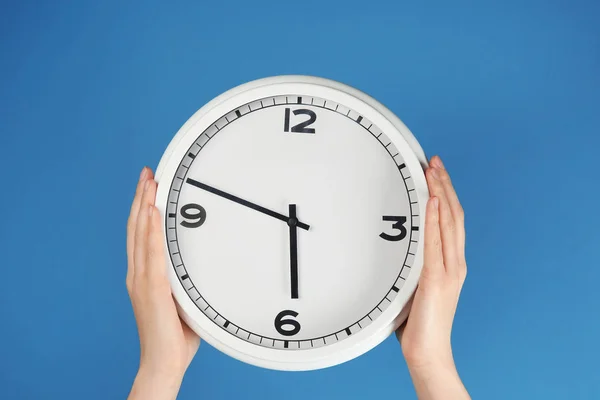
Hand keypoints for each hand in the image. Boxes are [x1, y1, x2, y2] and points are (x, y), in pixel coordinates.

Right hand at [126, 167, 199, 399]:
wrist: (164, 361)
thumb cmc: (177, 334)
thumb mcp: (185, 298)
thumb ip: (187, 279)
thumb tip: (206, 263)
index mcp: (145, 275)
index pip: (141, 234)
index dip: (142, 209)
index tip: (149, 187)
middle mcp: (138, 273)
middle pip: (136, 227)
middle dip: (140, 198)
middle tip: (147, 172)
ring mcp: (141, 279)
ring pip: (139, 234)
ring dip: (143, 206)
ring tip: (148, 182)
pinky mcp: (149, 287)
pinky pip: (149, 252)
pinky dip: (148, 230)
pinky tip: (150, 211)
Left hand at [397, 156, 469, 398]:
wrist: (427, 352)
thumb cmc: (418, 322)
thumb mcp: (415, 286)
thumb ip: (413, 266)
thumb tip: (396, 250)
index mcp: (450, 263)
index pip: (451, 220)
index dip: (445, 194)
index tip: (435, 172)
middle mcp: (455, 262)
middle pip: (453, 214)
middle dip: (444, 184)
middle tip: (434, 160)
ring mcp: (449, 270)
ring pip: (448, 222)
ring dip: (440, 193)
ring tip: (432, 170)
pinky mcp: (436, 279)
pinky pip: (435, 242)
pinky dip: (434, 219)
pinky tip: (431, 200)